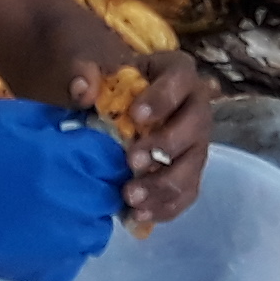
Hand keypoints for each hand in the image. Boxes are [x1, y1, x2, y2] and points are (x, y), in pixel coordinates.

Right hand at [0, 98, 123, 280]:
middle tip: (70, 179)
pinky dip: (64, 247)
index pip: (113, 160)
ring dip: (84, 217)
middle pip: (110, 196)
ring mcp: (55, 242)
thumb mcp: (10, 118)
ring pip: (96, 231)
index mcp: (60, 160)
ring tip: (55, 207)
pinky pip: (72, 260)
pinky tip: (39, 232)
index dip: (104, 155)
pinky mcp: (39, 269)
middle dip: (97, 184)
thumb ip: (57, 126)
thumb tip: (88, 132)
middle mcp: (67, 202)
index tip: (90, 154)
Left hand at [73, 51, 210, 227]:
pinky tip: (137, 215)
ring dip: (164, 185)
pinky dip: (164, 207)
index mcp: (177, 72)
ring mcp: (195, 143)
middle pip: (197, 127)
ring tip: (130, 197)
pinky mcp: (187, 171)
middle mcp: (196, 107)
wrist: (112, 104)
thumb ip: (83, 70)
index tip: (135, 116)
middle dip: (166, 146)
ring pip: (193, 166)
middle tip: (131, 162)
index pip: (181, 79)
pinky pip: (186, 193)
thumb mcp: (90, 65)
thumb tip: (83, 90)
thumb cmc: (106, 81)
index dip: (163, 99)